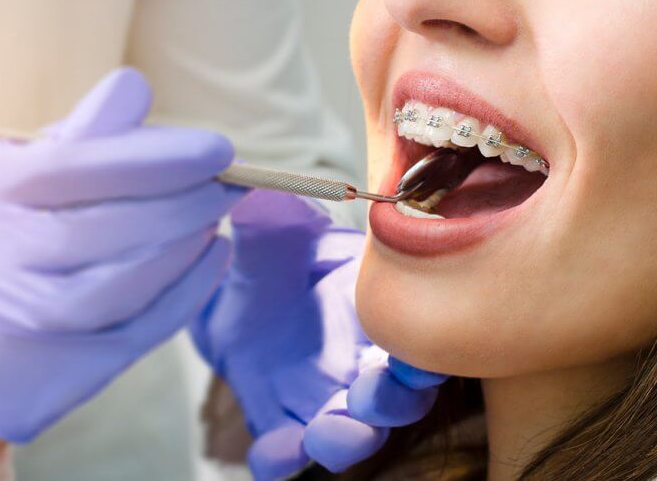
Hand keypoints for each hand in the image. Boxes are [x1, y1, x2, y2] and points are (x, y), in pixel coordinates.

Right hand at [0, 68, 241, 441]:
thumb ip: (82, 134)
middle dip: (186, 202)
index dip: (161, 157)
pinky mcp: (63, 365)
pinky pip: (142, 328)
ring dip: (187, 245)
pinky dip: (189, 289)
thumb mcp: (23, 170)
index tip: (219, 150)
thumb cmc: (8, 230)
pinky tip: (212, 256)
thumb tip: (135, 86)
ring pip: (128, 283)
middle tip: (230, 185)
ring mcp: (27, 318)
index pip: (84, 166)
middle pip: (112, 227)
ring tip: (213, 217)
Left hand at [191, 191, 447, 478]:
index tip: (420, 353)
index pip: (419, 333)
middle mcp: (361, 360)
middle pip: (399, 396)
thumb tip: (264, 201)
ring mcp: (322, 396)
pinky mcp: (281, 421)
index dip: (428, 348)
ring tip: (325, 433)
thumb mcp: (269, 232)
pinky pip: (287, 453)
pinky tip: (271, 453)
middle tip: (369, 395)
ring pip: (352, 433)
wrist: (228, 291)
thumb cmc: (270, 255)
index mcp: (375, 308)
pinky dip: (282, 459)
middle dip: (392, 403)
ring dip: (347, 439)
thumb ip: (274, 221)